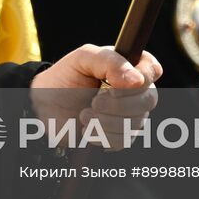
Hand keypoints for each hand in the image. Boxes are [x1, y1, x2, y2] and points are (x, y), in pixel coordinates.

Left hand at [29, 45, 162, 149]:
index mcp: (129, 65)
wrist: (45, 106)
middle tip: (94, 101)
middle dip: (118, 104)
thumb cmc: (65, 77)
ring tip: (84, 114)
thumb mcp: (83, 58)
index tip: (114, 85)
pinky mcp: (121, 135)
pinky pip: (123, 140)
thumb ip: (110, 61)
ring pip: (136, 123)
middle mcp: (135, 90)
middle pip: (148, 100)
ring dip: (105, 121)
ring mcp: (130, 114)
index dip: (141, 79)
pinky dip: (101, 135)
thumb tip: (137, 79)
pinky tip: (87, 127)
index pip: (152, 69)